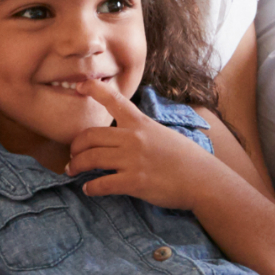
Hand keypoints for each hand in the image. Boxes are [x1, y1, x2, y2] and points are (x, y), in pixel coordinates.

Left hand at [65, 78, 231, 209]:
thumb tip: (123, 138)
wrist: (203, 180)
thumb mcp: (162, 134)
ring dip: (76, 166)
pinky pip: (102, 183)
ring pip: (91, 158)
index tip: (80, 85)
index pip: (114, 100)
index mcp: (141, 123)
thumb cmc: (186, 158)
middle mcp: (133, 138)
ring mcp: (132, 160)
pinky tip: (88, 189)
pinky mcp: (134, 181)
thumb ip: (141, 132)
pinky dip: (90, 187)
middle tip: (72, 155)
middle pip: (91, 135)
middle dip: (76, 146)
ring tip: (72, 171)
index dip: (94, 89)